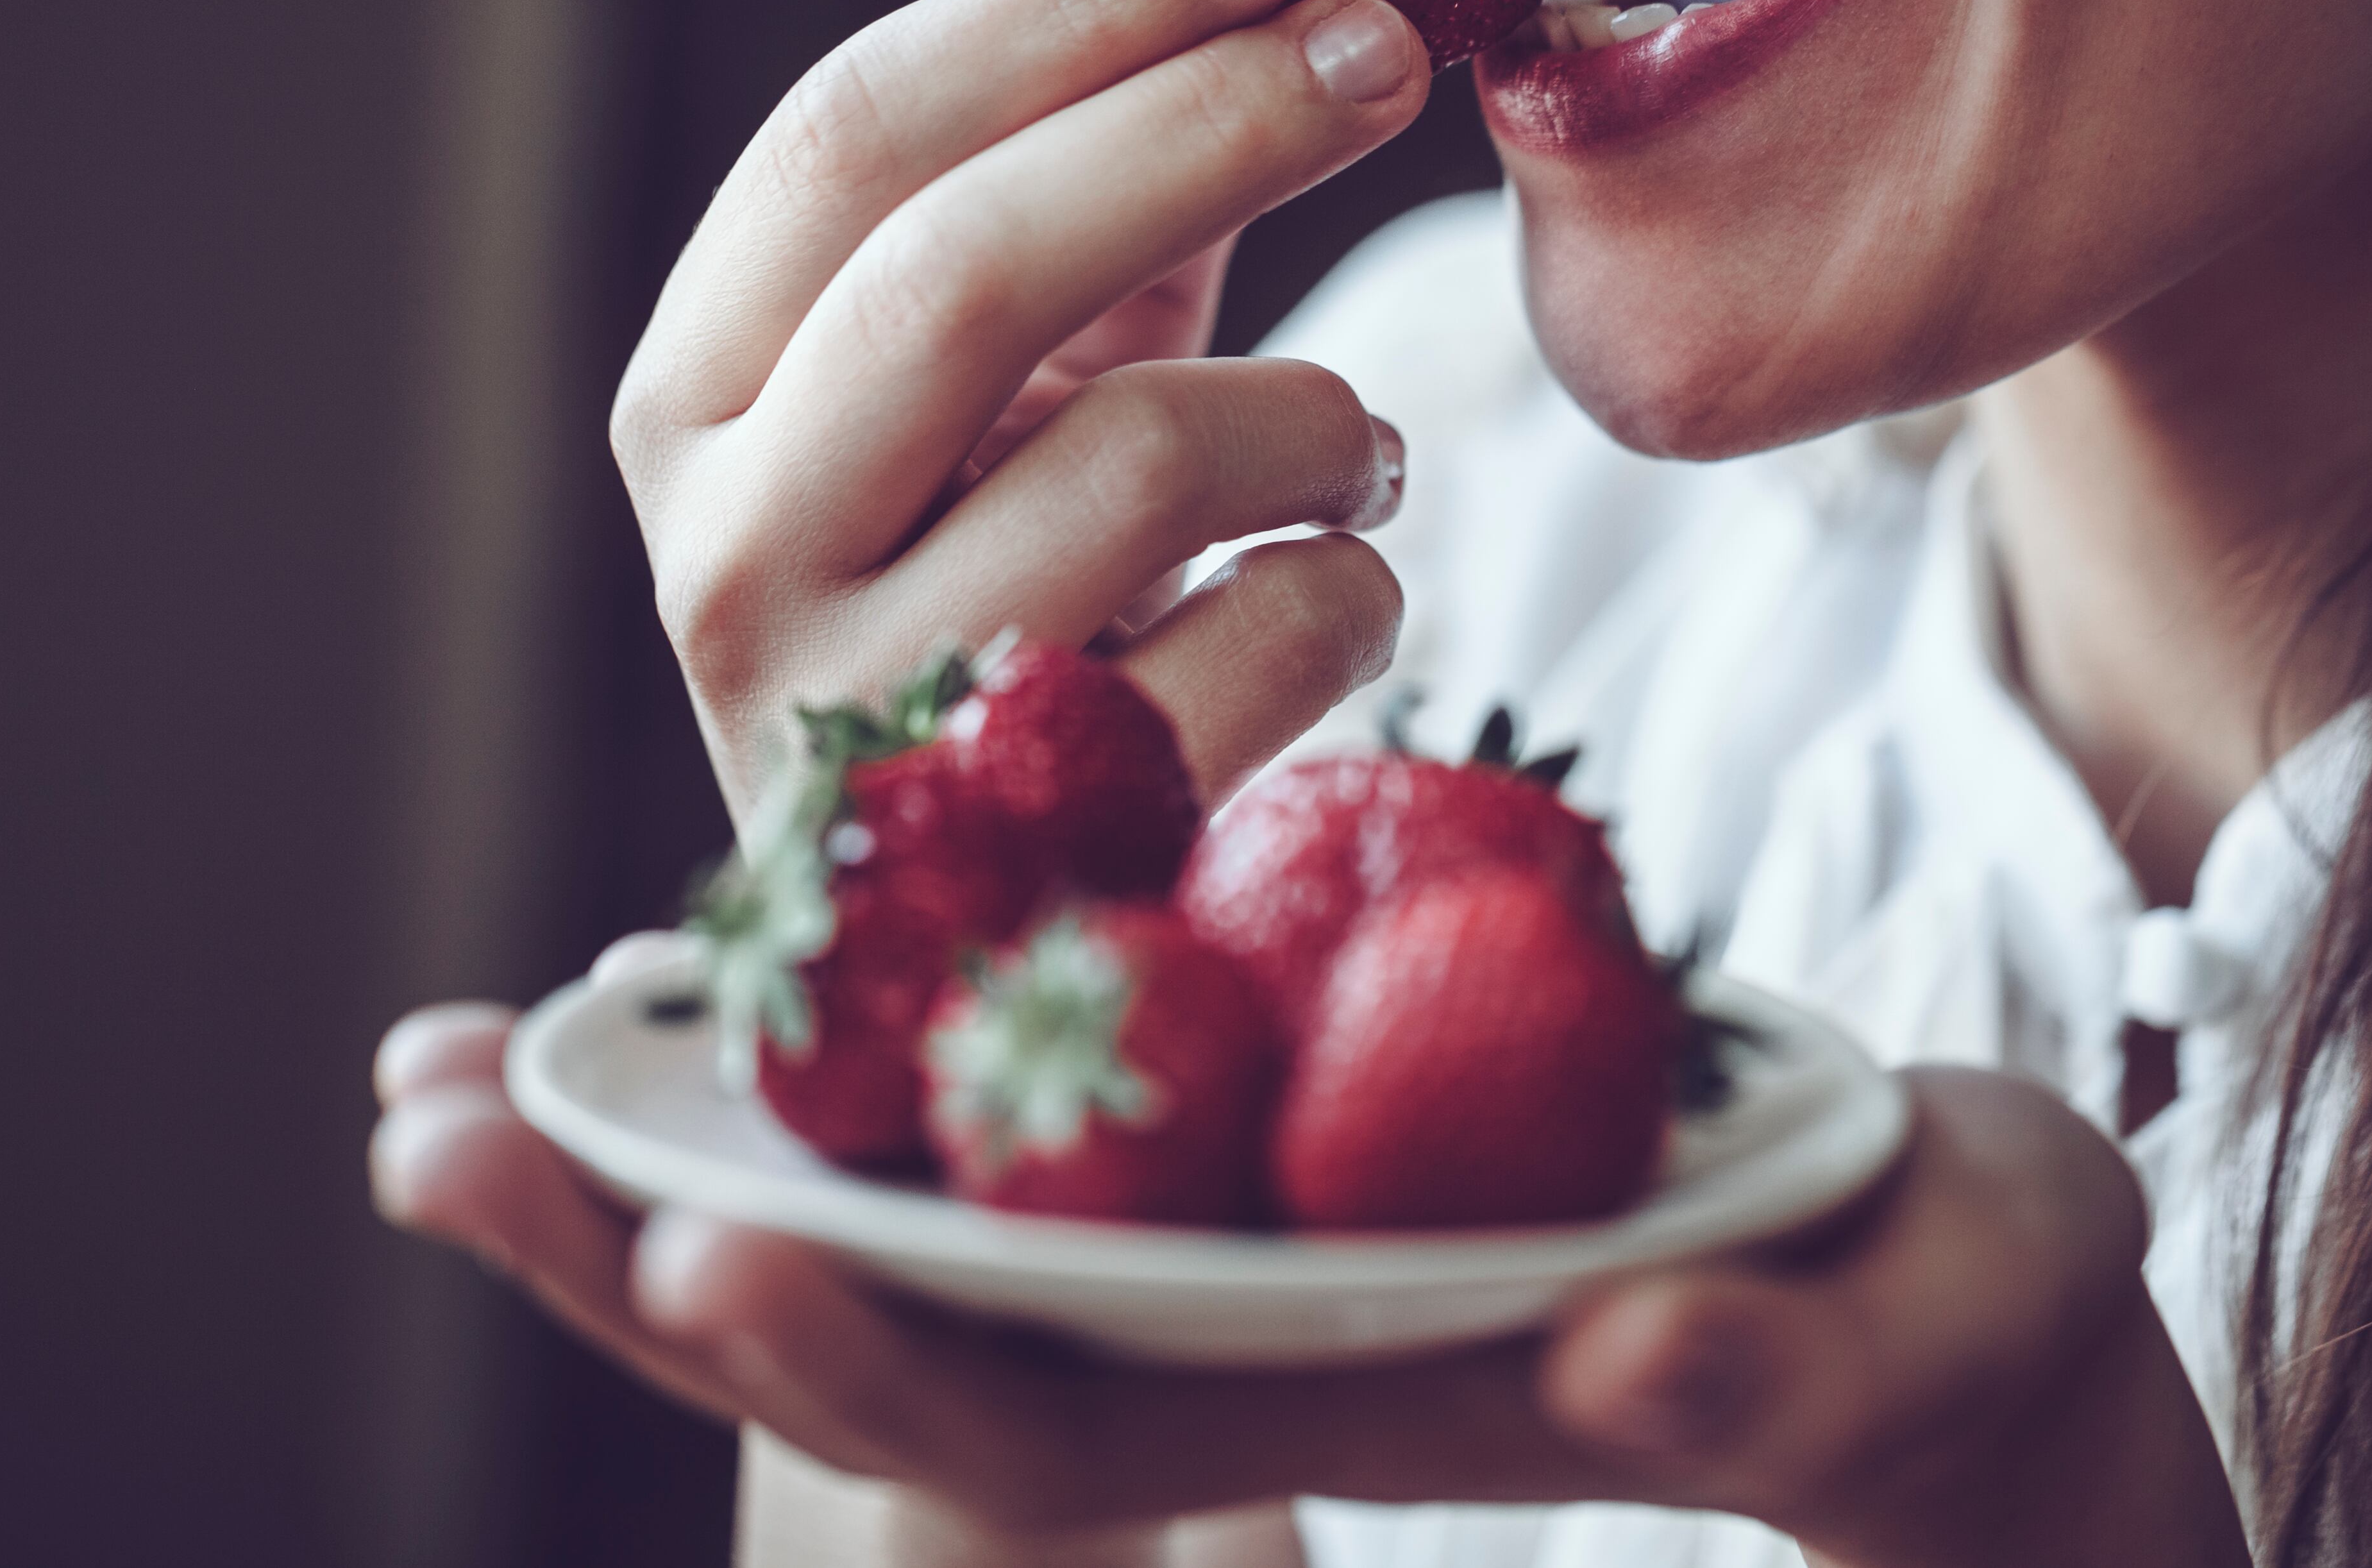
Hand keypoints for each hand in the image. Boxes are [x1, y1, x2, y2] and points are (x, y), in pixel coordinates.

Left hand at [372, 1038, 2246, 1566]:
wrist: (1928, 1273)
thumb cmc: (1943, 1306)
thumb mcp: (1920, 1314)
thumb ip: (1790, 1357)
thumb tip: (1643, 1361)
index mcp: (1368, 1392)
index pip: (1078, 1421)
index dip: (885, 1344)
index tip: (706, 1241)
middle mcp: (1248, 1329)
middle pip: (913, 1330)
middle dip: (666, 1251)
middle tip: (428, 1127)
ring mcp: (1227, 1225)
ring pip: (916, 1204)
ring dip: (677, 1140)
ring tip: (446, 1063)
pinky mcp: (1247, 1100)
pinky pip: (1005, 1069)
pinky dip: (836, 1013)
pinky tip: (678, 951)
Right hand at [607, 0, 1429, 814]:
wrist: (985, 922)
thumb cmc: (1008, 594)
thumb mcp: (1007, 393)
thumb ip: (1092, 200)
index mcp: (695, 402)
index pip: (850, 136)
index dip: (1068, 7)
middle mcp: (730, 555)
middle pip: (968, 265)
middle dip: (1209, 121)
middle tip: (1384, 48)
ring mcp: (866, 716)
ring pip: (1147, 456)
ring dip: (1320, 413)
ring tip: (1353, 449)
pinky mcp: (1034, 841)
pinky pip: (1265, 633)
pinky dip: (1352, 585)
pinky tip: (1330, 591)